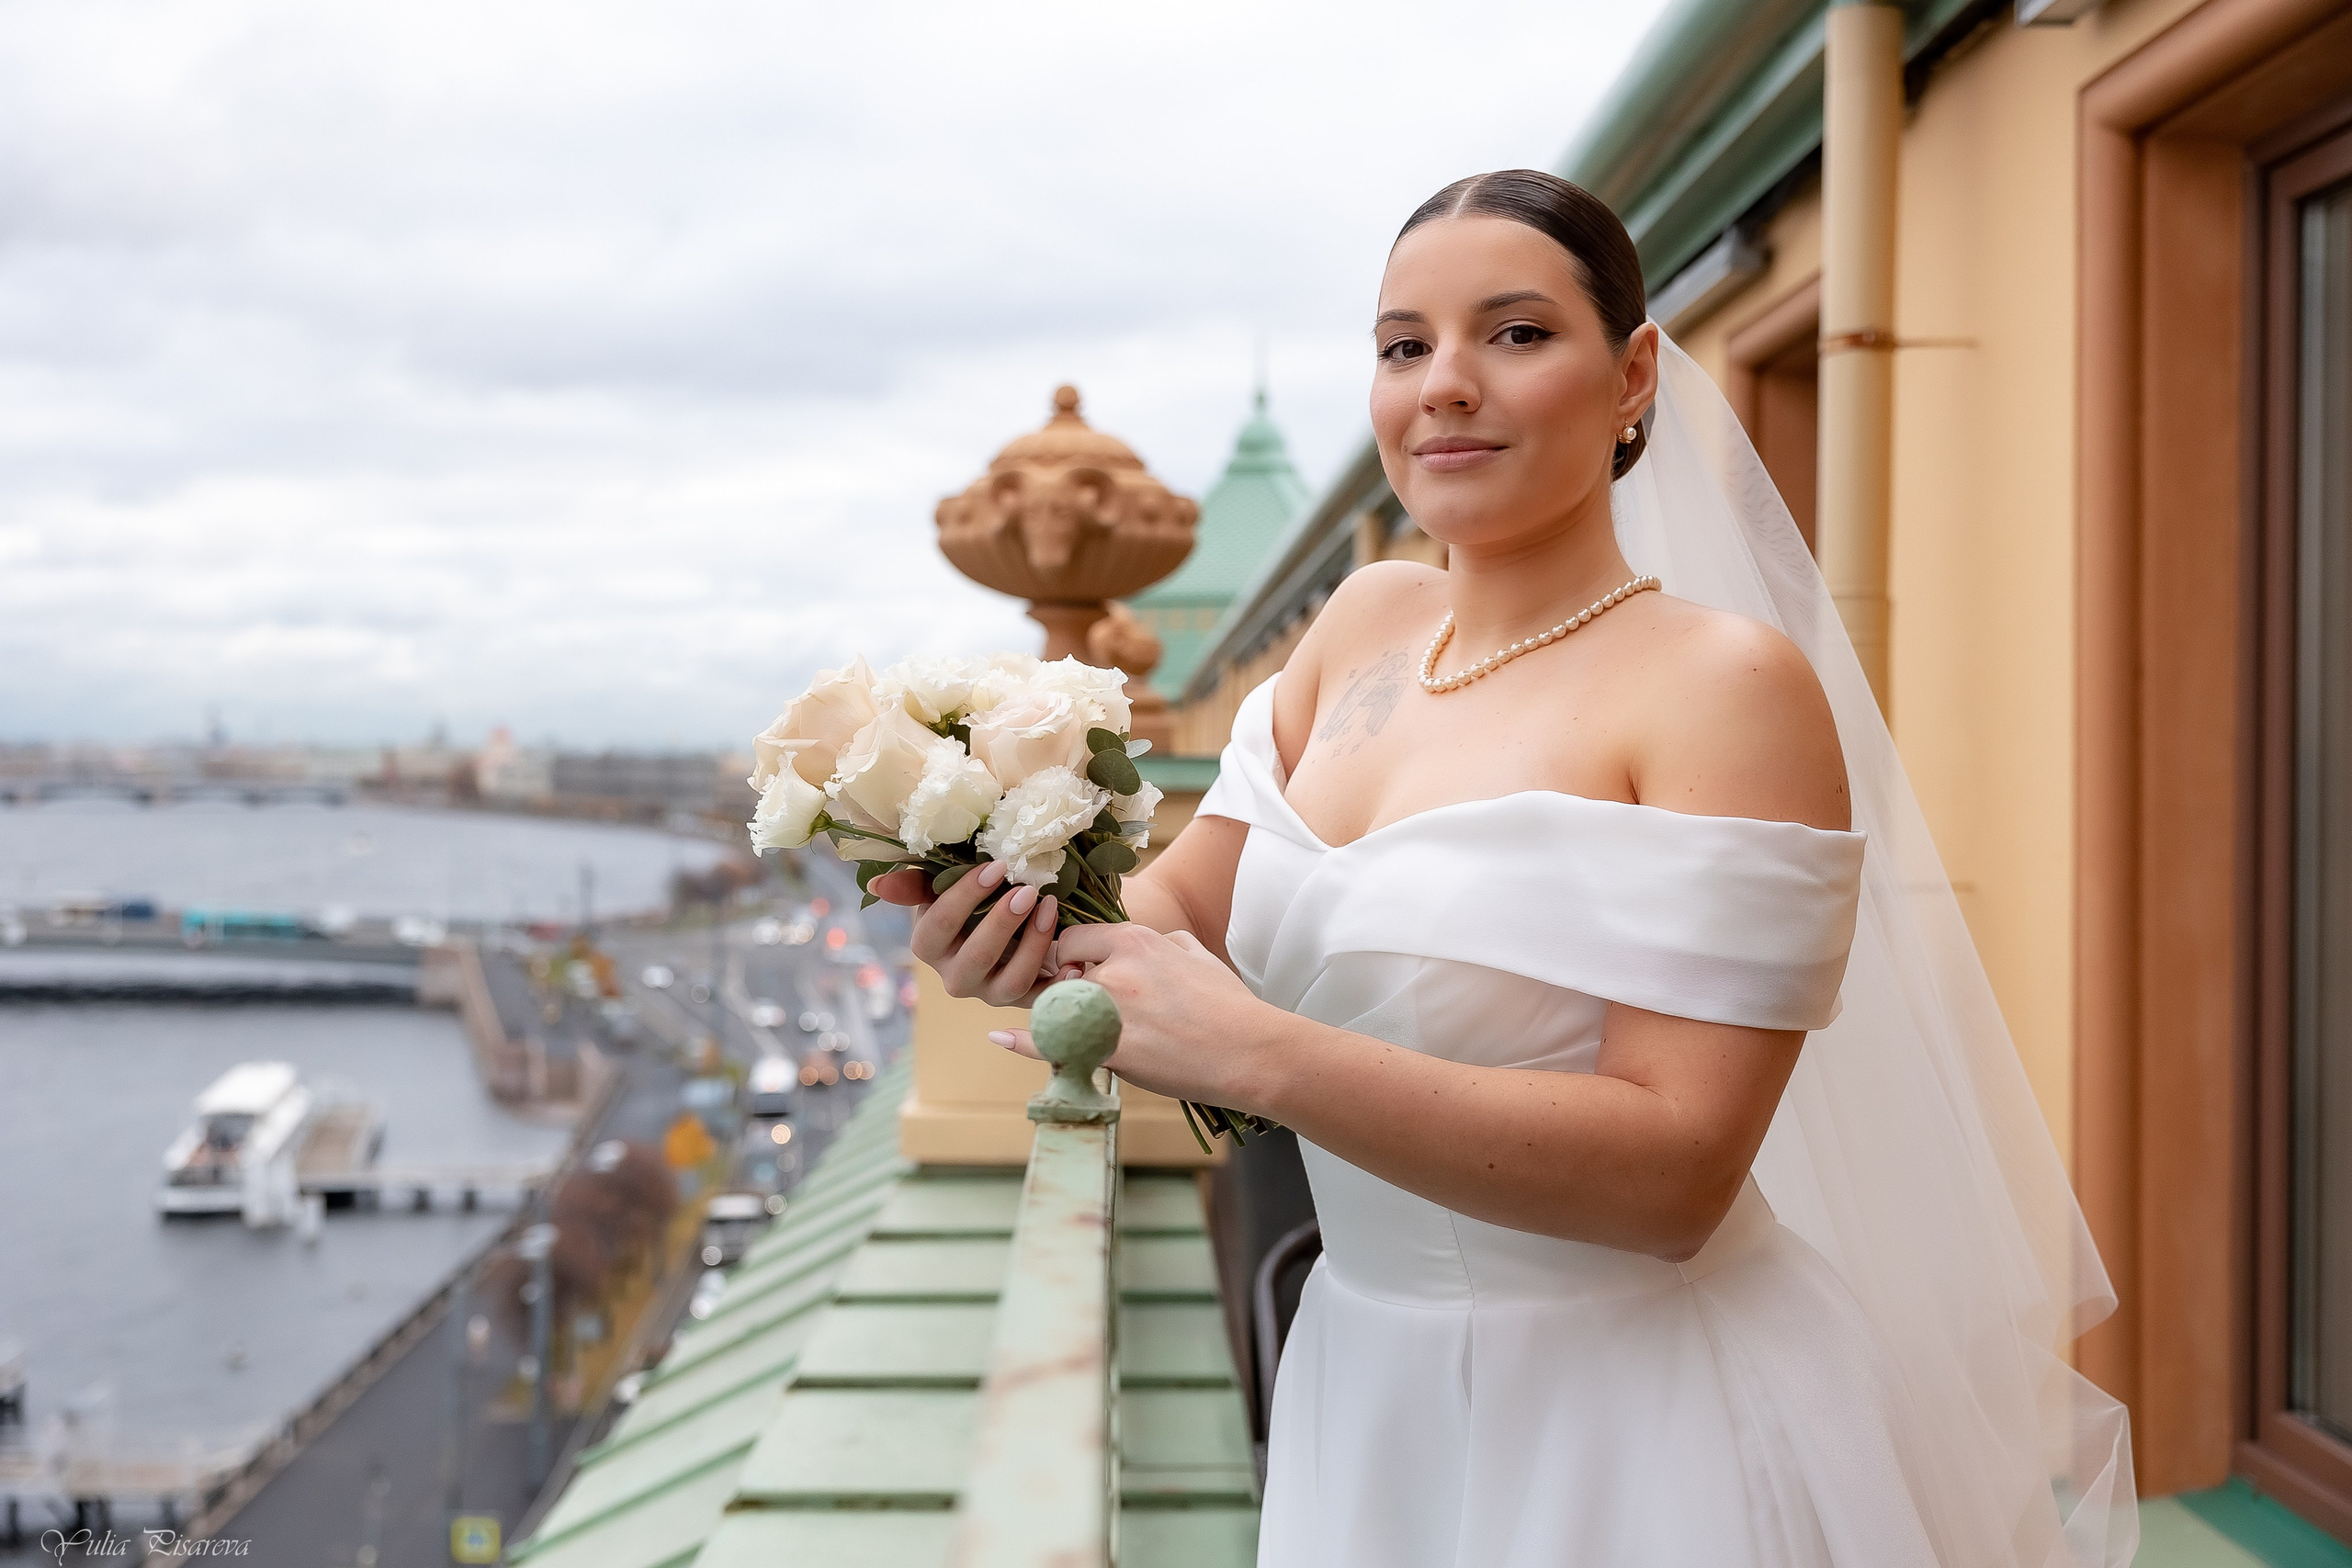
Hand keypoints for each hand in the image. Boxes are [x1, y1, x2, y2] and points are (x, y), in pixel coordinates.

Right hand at [871, 862, 1069, 1007]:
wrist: (1006, 928)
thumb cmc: (970, 901)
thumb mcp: (941, 888)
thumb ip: (914, 884)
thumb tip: (877, 886)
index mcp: (929, 947)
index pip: (939, 925)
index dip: (966, 896)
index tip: (996, 866)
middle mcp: (955, 978)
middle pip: (976, 957)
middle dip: (1002, 923)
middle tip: (1026, 890)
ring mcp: (990, 993)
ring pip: (1011, 981)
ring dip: (1033, 945)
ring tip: (1050, 908)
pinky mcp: (1023, 1002)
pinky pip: (1043, 1001)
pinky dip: (1060, 984)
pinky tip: (1075, 962)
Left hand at [988, 922, 1268, 1108]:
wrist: (1249, 1052)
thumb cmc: (1229, 1005)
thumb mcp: (1197, 955)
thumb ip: (1166, 942)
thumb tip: (1155, 941)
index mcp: (1136, 941)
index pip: (1073, 936)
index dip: (1070, 954)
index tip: (1077, 970)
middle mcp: (1114, 970)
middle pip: (1058, 973)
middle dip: (1061, 988)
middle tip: (1078, 1004)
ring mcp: (1109, 1011)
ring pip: (1057, 1007)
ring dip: (1057, 1016)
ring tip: (1074, 1027)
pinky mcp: (1109, 1049)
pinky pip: (1053, 1043)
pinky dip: (1023, 1041)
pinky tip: (1000, 1037)